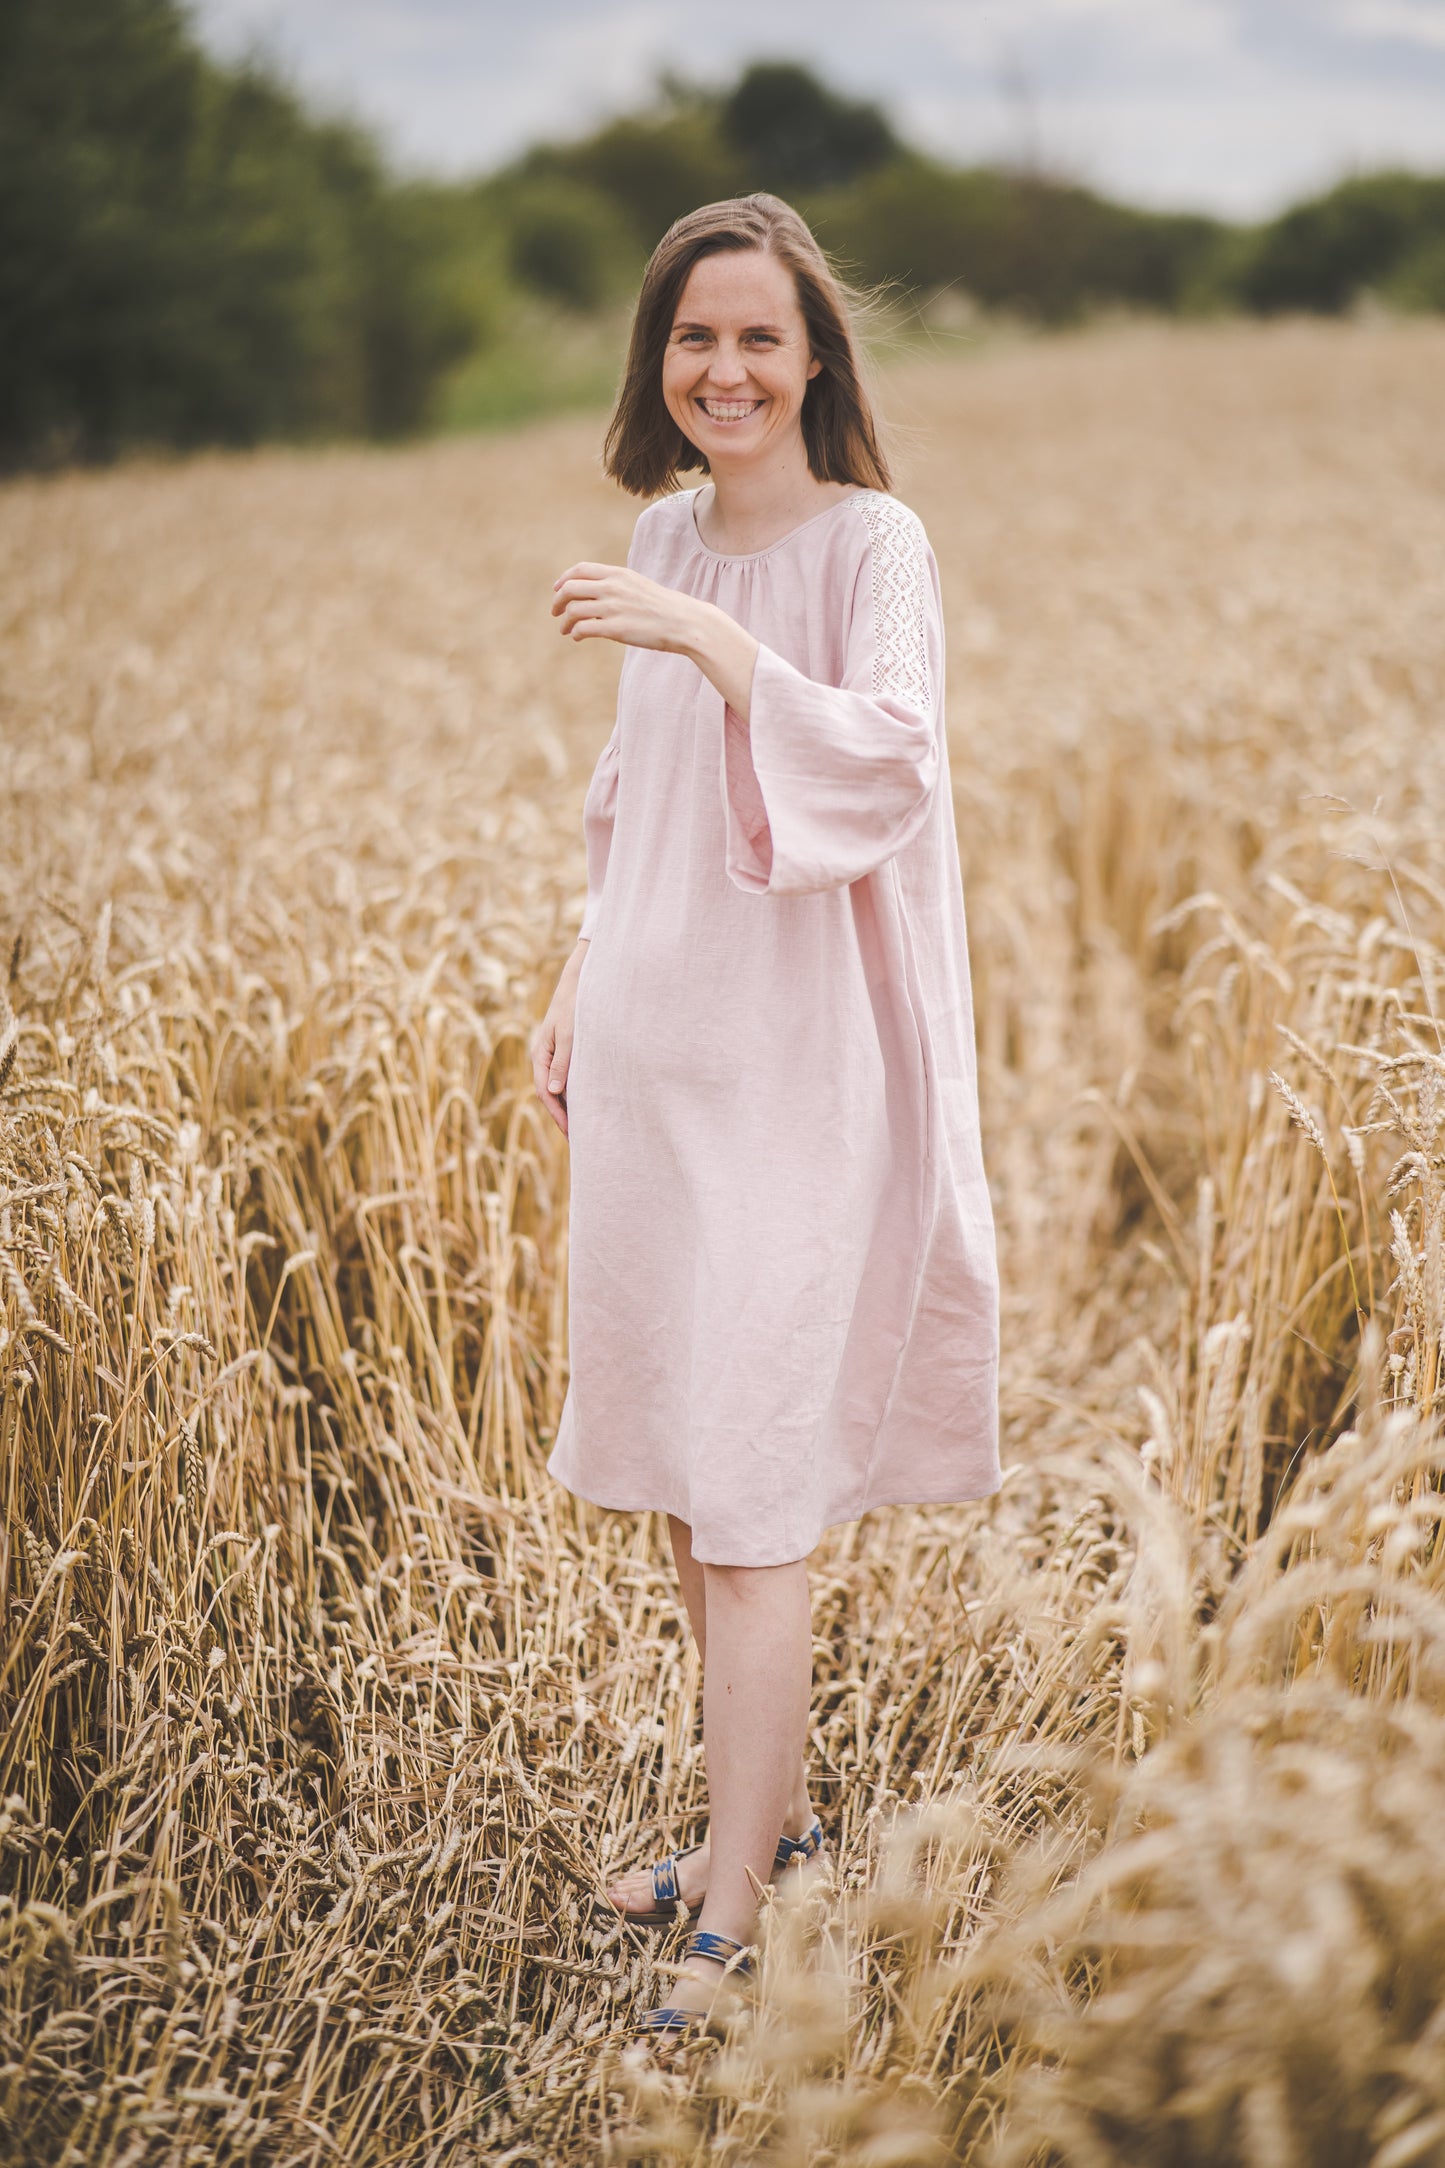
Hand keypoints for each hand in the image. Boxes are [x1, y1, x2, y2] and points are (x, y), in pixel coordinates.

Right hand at [531, 942, 586, 1137]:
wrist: (581, 979)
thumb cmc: (575, 1004)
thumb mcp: (570, 1035)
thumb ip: (563, 1062)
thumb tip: (555, 1091)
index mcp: (541, 1054)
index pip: (546, 1092)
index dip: (558, 1114)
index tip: (571, 1132)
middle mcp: (545, 1056)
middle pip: (551, 1093)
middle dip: (563, 1116)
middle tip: (579, 1138)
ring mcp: (555, 1053)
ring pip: (559, 1085)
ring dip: (569, 1104)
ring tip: (584, 1125)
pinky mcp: (566, 1049)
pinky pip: (568, 1075)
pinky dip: (575, 1090)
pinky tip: (588, 1100)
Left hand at [552, 562, 708, 652]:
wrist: (684, 622)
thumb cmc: (663, 607)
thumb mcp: (638, 586)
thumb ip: (617, 586)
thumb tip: (597, 595)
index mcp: (618, 574)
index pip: (580, 570)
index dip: (563, 580)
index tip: (558, 590)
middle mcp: (612, 587)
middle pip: (570, 588)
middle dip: (557, 601)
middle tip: (555, 612)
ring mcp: (612, 608)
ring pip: (573, 610)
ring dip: (564, 621)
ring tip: (565, 630)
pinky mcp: (615, 629)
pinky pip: (583, 628)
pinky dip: (575, 632)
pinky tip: (577, 636)